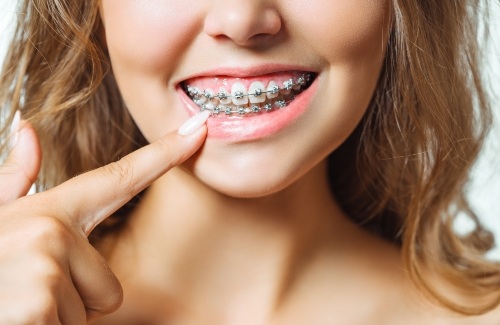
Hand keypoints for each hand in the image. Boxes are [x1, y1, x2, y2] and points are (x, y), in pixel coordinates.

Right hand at [0, 114, 207, 323]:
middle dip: (76, 302)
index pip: (121, 177)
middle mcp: (50, 231)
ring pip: (91, 314)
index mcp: (49, 212)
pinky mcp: (36, 307)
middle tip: (31, 295)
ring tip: (22, 307)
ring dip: (58, 320)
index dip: (165, 153)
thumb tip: (26, 127)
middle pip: (109, 286)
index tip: (201, 129)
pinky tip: (22, 320)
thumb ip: (14, 182)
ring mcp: (44, 268)